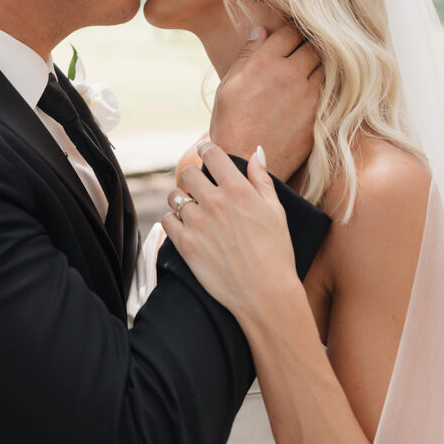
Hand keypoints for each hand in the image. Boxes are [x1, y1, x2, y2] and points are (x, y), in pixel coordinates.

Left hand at [161, 142, 301, 325]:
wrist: (265, 294)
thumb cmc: (276, 253)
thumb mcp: (276, 211)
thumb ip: (261, 179)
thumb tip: (256, 153)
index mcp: (237, 190)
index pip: (211, 154)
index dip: (207, 150)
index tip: (206, 152)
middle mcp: (214, 202)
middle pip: (187, 173)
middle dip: (193, 177)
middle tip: (200, 187)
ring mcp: (197, 223)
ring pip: (175, 196)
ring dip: (182, 200)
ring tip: (193, 210)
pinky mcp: (185, 244)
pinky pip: (167, 221)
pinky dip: (173, 222)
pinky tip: (186, 228)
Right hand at [210, 23, 320, 180]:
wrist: (245, 163)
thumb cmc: (231, 124)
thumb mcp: (229, 85)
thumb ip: (247, 55)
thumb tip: (261, 30)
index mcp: (264, 63)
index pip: (289, 31)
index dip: (291, 30)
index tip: (292, 35)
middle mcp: (289, 74)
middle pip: (312, 44)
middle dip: (309, 43)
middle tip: (306, 48)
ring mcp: (308, 94)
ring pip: (326, 65)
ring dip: (321, 63)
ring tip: (315, 67)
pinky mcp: (319, 113)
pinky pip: (332, 89)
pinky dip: (328, 84)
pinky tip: (320, 87)